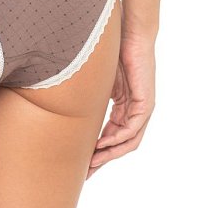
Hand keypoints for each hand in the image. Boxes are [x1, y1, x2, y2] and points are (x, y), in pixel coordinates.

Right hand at [86, 32, 155, 178]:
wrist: (128, 34)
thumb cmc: (110, 52)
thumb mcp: (95, 82)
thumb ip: (87, 99)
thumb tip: (62, 105)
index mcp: (123, 107)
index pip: (111, 136)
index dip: (97, 151)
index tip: (82, 163)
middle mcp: (135, 111)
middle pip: (120, 144)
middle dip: (102, 160)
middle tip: (86, 173)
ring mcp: (142, 108)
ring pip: (128, 141)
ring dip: (109, 153)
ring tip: (92, 163)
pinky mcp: (145, 102)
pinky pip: (132, 128)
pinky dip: (117, 138)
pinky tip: (102, 144)